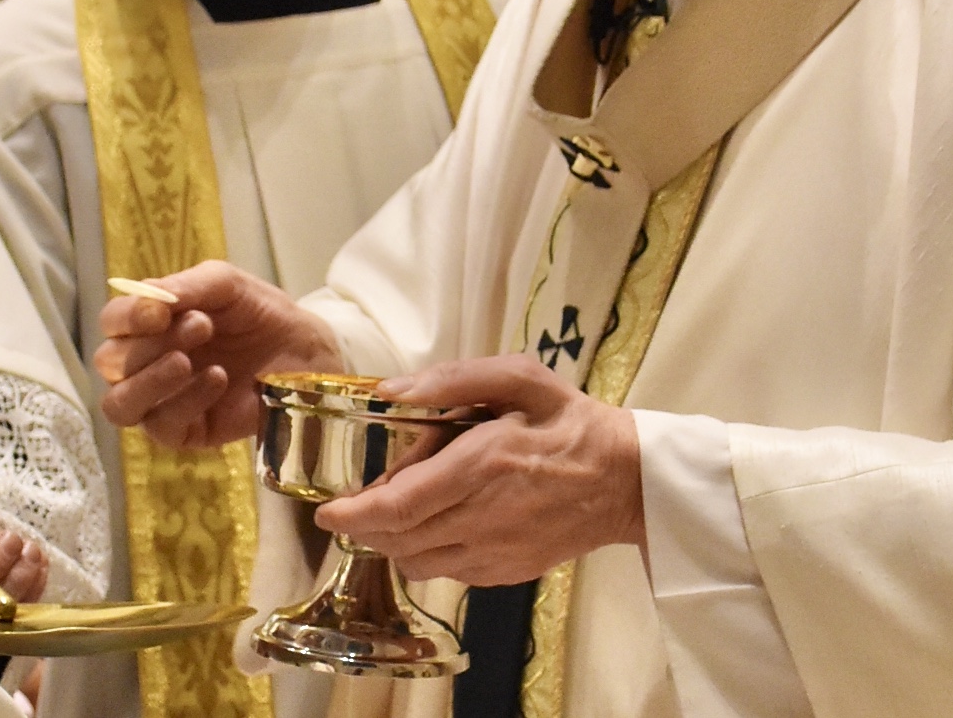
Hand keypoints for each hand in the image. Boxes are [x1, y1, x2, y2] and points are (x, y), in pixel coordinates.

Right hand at [94, 260, 341, 447]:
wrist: (305, 352)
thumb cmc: (260, 314)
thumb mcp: (227, 286)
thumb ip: (188, 286)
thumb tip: (149, 299)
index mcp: (149, 324)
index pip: (111, 323)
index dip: (127, 317)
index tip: (160, 311)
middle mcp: (146, 364)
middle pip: (109, 363)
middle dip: (150, 344)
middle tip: (202, 326)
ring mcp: (162, 402)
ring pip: (119, 405)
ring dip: (150, 380)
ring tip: (188, 361)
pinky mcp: (184, 433)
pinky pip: (162, 426)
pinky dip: (186, 400)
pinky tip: (218, 379)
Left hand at [314, 355, 643, 584]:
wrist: (625, 480)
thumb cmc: (567, 421)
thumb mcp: (517, 378)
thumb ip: (451, 380)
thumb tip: (389, 391)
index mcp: (482, 465)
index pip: (399, 506)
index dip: (354, 513)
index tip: (327, 509)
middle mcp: (483, 517)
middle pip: (398, 539)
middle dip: (366, 525)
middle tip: (357, 502)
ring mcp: (495, 553)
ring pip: (417, 562)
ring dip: (394, 541)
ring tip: (402, 509)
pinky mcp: (506, 573)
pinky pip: (447, 573)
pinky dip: (427, 553)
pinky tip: (440, 523)